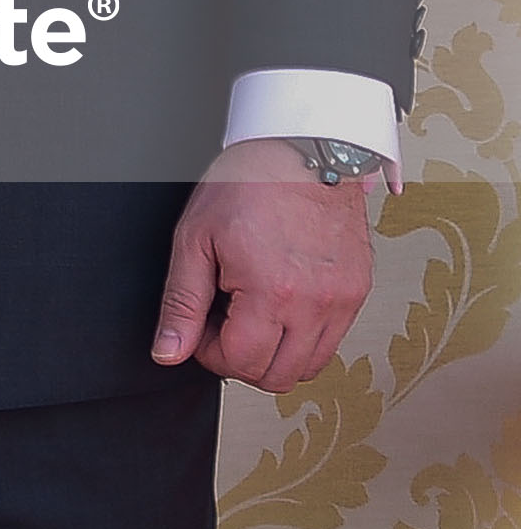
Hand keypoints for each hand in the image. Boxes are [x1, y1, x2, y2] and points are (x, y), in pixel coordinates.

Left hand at [151, 137, 378, 390]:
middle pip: (278, 377)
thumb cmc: (248, 184)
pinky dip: (302, 337)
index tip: (200, 326)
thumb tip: (170, 351)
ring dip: (275, 353)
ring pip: (309, 366)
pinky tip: (279, 302)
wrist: (302, 151)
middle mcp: (317, 305)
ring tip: (251, 310)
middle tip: (223, 320)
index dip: (209, 352)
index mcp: (273, 293)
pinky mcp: (359, 292)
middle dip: (241, 359)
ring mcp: (344, 301)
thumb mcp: (195, 239)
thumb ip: (182, 303)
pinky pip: (332, 340)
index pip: (241, 363)